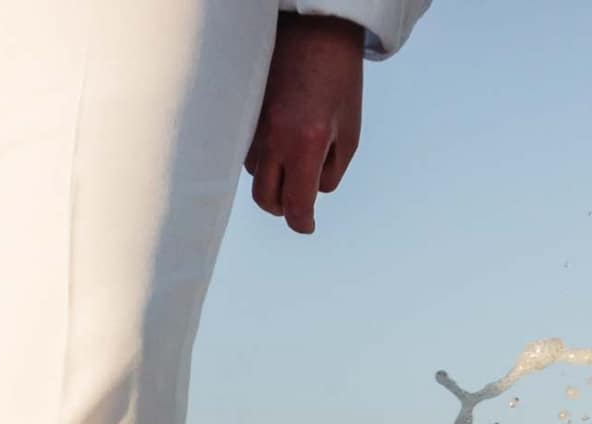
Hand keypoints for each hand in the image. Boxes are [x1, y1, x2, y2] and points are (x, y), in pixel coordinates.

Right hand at [246, 15, 364, 234]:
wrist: (314, 29)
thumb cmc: (338, 76)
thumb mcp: (350, 130)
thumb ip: (332, 170)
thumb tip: (313, 194)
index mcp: (306, 144)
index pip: (296, 204)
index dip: (303, 223)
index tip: (308, 226)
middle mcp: (273, 139)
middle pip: (267, 199)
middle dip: (284, 207)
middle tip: (298, 202)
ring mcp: (252, 127)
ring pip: (255, 174)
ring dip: (274, 176)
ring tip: (293, 156)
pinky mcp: (242, 114)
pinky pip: (247, 149)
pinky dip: (263, 155)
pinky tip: (279, 139)